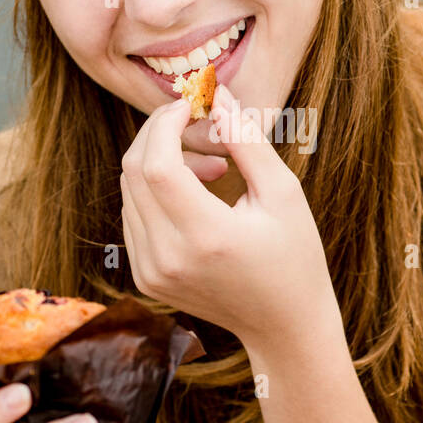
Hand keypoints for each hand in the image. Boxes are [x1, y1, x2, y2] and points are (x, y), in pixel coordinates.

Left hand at [119, 83, 338, 348]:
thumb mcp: (283, 192)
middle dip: (157, 133)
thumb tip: (216, 97)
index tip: (190, 104)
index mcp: (206, 236)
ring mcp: (151, 272)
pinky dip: (154, 191)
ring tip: (210, 165)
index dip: (165, 124)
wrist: (283, 326)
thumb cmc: (294, 256)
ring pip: (128, 192)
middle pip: (133, 173)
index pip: (156, 164)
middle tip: (193, 120)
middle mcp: (168, 257)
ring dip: (159, 162)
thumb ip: (247, 140)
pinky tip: (195, 192)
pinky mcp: (145, 277)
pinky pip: (132, 215)